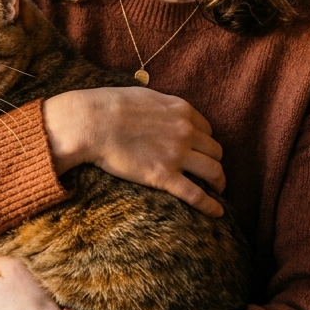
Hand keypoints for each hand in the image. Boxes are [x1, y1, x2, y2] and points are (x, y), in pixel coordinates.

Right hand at [42, 87, 225, 216]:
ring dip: (218, 182)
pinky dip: (210, 205)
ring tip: (217, 191)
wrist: (91, 122)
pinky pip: (196, 194)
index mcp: (181, 110)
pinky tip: (217, 213)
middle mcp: (186, 132)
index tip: (200, 151)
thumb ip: (161, 105)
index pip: (207, 130)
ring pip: (213, 171)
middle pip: (215, 151)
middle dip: (214, 162)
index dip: (204, 142)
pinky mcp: (164, 176)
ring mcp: (177, 155)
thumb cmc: (109, 106)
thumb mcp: (144, 95)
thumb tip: (161, 110)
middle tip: (210, 172)